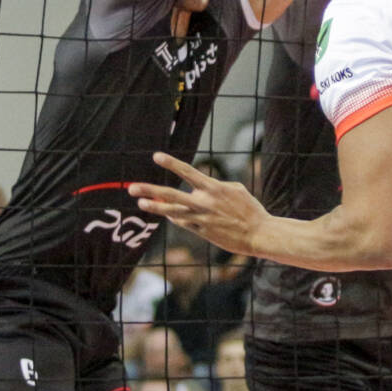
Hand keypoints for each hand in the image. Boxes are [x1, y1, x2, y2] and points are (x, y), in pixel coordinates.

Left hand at [129, 153, 269, 256]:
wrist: (259, 233)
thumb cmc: (249, 209)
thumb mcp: (235, 189)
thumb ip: (215, 186)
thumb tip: (198, 188)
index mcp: (214, 188)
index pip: (188, 172)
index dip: (171, 163)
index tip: (156, 156)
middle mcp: (204, 203)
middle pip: (171, 195)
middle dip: (150, 190)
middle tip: (132, 187)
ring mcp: (201, 218)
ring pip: (172, 212)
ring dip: (155, 207)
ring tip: (140, 202)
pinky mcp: (202, 232)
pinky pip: (183, 223)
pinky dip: (175, 218)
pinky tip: (167, 214)